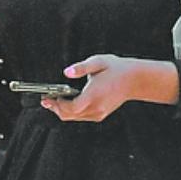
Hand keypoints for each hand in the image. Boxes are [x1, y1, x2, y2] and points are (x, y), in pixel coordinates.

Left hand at [41, 55, 177, 122]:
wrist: (134, 80)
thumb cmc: (115, 69)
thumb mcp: (97, 62)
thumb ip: (81, 68)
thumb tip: (66, 72)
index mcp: (94, 95)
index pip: (70, 108)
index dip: (57, 104)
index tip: (47, 98)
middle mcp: (96, 108)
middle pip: (69, 115)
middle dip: (56, 108)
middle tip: (46, 100)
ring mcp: (99, 113)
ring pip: (74, 117)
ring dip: (63, 110)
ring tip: (54, 100)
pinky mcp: (100, 114)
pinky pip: (81, 116)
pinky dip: (72, 111)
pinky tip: (68, 102)